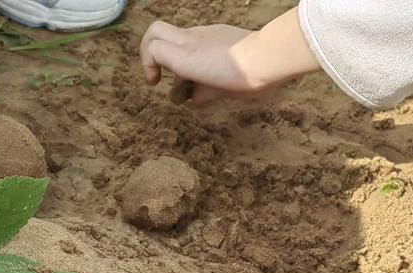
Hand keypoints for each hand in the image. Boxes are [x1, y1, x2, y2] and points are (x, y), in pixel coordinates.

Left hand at [140, 12, 319, 105]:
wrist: (266, 58)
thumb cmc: (259, 72)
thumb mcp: (231, 83)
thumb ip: (211, 89)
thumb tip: (195, 100)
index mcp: (213, 40)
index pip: (186, 44)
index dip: (175, 61)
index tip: (180, 81)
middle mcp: (198, 35)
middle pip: (165, 33)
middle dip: (154, 54)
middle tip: (156, 78)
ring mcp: (190, 41)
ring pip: (155, 32)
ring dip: (147, 56)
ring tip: (152, 80)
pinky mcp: (183, 53)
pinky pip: (154, 49)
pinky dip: (148, 64)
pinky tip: (154, 82)